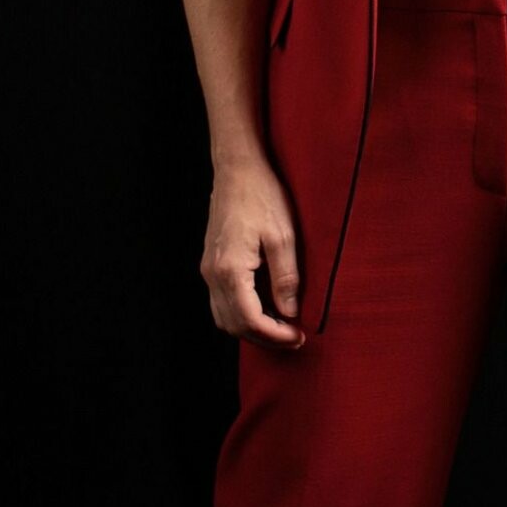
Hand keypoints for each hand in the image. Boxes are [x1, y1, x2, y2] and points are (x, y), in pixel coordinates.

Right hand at [201, 155, 305, 349]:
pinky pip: (221, 302)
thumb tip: (290, 312)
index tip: (298, 337)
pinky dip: (241, 314)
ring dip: (251, 329)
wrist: (237, 168)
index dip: (275, 336)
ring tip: (281, 327)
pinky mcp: (210, 263)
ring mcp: (208, 269)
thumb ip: (286, 278)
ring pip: (224, 317)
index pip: (250, 320)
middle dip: (264, 338)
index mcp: (230, 269)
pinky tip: (264, 308)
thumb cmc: (262, 196)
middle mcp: (213, 274)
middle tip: (293, 338)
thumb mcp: (283, 236)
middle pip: (233, 325)